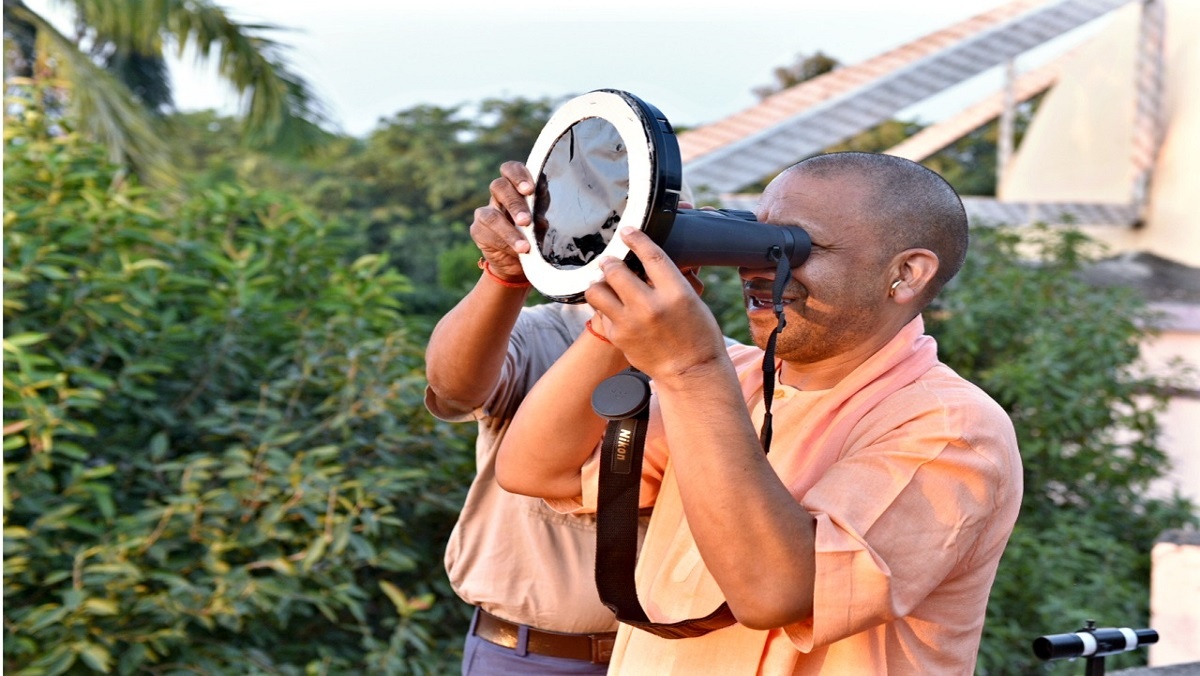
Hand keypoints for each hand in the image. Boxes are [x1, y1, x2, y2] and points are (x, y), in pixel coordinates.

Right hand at [470, 161, 535, 279]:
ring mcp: (486, 212)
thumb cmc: (534, 235)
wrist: (519, 261)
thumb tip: (540, 219)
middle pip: (499, 186)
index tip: (529, 190)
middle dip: (514, 203)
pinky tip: (516, 252)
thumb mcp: (542, 223)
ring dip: (509, 231)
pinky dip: (504, 244)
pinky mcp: (478, 230)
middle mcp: (499, 196)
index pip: (511, 170)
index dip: (518, 175)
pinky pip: (486, 234)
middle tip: (526, 221)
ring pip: (492, 215)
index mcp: (516, 187)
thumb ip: (540, 216)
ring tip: (525, 246)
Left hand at [585, 227, 726, 382]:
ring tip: (605, 283)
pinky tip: (613, 307)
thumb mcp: (693, 300)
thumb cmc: (698, 335)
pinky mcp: (618, 337)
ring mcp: (631, 323)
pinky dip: (605, 307)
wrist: (691, 372)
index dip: (636, 239)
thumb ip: (669, 280)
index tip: (627, 232)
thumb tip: (648, 261)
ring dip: (599, 283)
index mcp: (676, 292)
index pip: (651, 255)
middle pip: (616, 270)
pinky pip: (601, 313)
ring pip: (597, 291)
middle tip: (610, 261)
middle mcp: (650, 306)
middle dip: (610, 261)